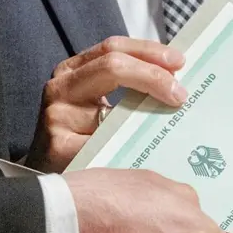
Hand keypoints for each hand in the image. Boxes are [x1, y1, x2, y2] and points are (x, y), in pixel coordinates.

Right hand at [26, 36, 187, 172]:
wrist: (52, 185)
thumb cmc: (81, 142)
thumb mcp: (98, 107)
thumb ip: (126, 91)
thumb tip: (176, 85)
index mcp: (73, 70)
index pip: (113, 48)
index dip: (148, 51)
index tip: (179, 62)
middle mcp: (61, 87)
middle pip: (112, 66)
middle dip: (153, 75)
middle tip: (181, 93)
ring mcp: (57, 116)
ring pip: (111, 105)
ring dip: (147, 110)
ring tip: (172, 115)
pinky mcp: (59, 146)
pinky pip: (107, 142)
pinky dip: (131, 143)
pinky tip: (150, 149)